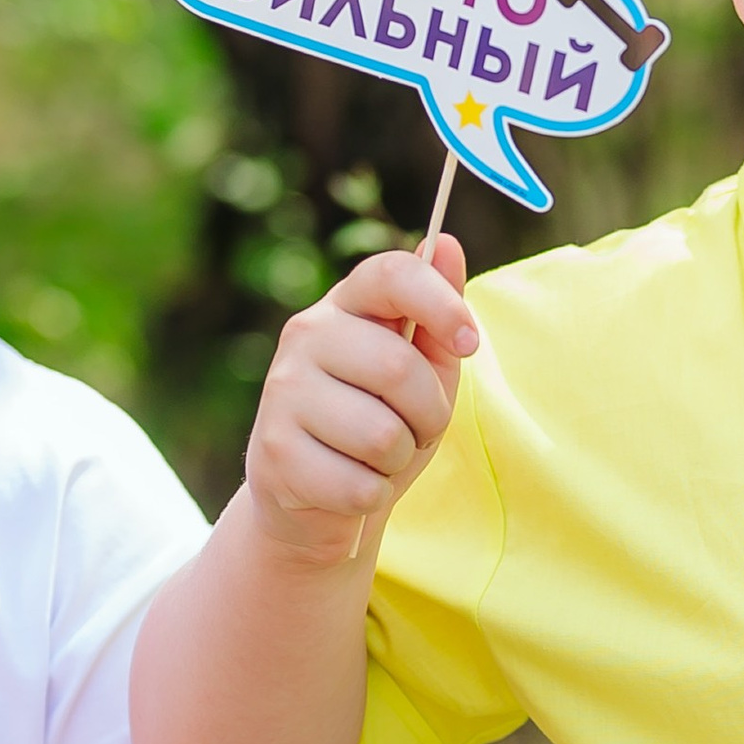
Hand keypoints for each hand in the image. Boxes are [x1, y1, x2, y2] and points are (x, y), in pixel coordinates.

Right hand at [245, 238, 478, 564]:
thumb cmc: (381, 424)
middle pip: (397, 367)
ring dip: (399, 459)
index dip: (441, 304)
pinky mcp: (273, 452)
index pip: (392, 274)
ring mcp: (283, 392)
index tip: (470, 343)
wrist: (315, 499)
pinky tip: (349, 484)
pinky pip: (360, 485)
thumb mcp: (422, 371)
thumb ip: (437, 316)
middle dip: (429, 414)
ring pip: (381, 434)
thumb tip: (448, 244)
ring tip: (377, 457)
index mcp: (346, 305)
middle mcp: (305, 336)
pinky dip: (372, 496)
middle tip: (415, 428)